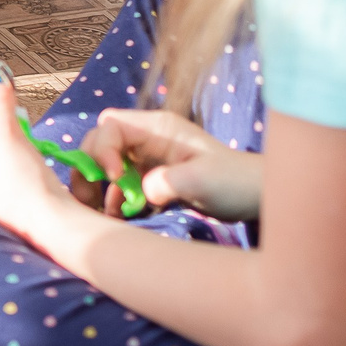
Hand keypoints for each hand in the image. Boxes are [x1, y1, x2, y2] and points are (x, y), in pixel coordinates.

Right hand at [82, 107, 264, 220]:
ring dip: (96, 187)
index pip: (111, 126)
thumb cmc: (235, 182)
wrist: (256, 198)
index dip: (103, 150)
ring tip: (99, 212)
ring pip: (104, 165)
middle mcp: (147, 140)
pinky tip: (116, 218)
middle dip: (89, 168)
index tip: (114, 178)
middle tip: (89, 198)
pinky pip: (117, 186)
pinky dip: (110, 201)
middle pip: (99, 143)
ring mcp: (147, 160)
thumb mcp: (204, 181)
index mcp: (157, 129)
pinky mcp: (149, 181)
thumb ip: (168, 182)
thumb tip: (141, 191)